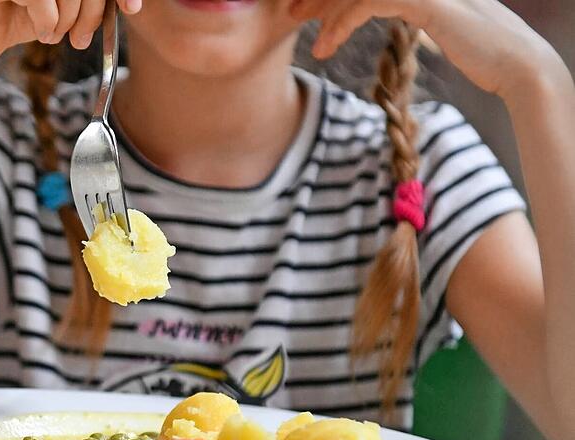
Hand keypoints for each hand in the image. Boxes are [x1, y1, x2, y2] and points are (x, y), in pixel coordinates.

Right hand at [0, 0, 141, 72]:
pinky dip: (46, 21)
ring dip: (67, 20)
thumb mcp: (66, 9)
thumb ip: (92, 0)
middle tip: (80, 39)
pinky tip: (38, 30)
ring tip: (53, 34)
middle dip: (90, 13)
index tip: (131, 9)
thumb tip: (128, 3)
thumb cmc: (25, 20)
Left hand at [290, 0, 567, 99]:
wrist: (515, 65)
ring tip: (305, 37)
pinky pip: (368, 4)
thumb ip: (408, 6)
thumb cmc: (478, 49)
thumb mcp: (436, 22)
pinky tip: (326, 46)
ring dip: (324, 11)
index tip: (304, 8)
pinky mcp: (424, 0)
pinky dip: (341, 23)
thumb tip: (379, 6)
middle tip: (291, 14)